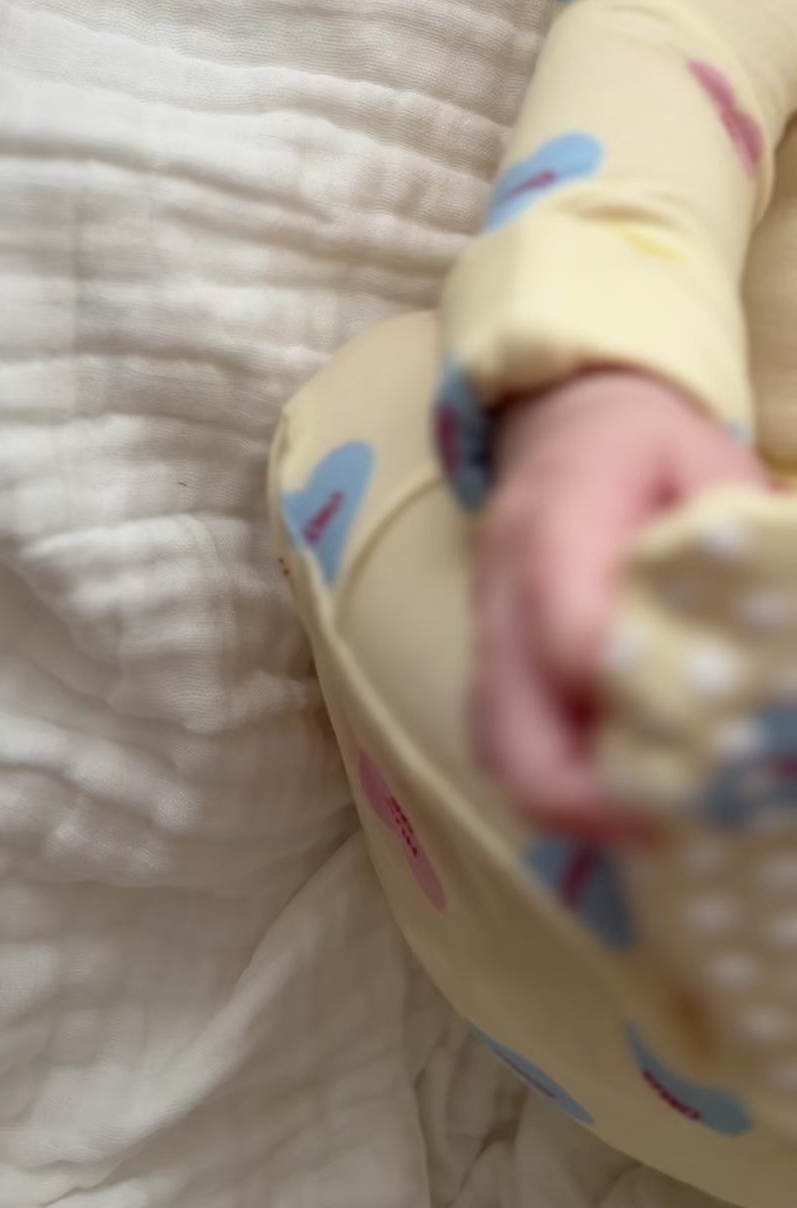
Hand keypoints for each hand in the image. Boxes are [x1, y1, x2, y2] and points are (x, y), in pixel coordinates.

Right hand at [471, 369, 765, 838]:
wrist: (564, 427)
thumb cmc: (646, 448)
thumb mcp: (706, 459)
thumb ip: (735, 533)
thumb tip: (784, 624)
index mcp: (555, 524)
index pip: (573, 634)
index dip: (634, 704)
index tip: (710, 751)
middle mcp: (502, 591)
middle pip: (513, 729)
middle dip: (592, 800)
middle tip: (681, 825)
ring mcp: (486, 638)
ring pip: (500, 753)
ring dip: (574, 808)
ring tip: (663, 823)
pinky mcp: (490, 670)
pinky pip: (502, 748)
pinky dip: (559, 790)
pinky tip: (627, 798)